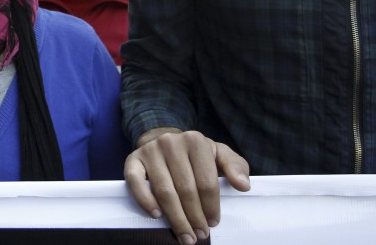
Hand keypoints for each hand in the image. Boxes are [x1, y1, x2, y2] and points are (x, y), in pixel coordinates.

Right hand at [124, 130, 249, 243]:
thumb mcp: (219, 154)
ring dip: (176, 218)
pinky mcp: (133, 160)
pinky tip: (156, 215)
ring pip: (164, 191)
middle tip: (200, 234)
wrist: (165, 142)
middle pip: (186, 189)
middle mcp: (171, 142)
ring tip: (185, 235)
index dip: (211, 207)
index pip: (206, 182)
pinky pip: (136, 183)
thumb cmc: (196, 155)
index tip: (213, 223)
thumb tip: (243, 185)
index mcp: (195, 141)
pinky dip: (145, 201)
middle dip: (195, 217)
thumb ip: (235, 167)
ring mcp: (150, 150)